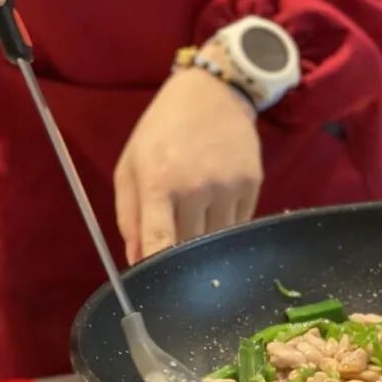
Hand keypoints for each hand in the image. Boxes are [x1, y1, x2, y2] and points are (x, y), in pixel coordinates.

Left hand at [115, 69, 262, 262]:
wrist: (213, 93)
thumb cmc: (162, 129)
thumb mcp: (130, 165)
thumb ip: (128, 214)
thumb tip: (136, 259)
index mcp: (159, 182)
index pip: (159, 239)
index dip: (157, 267)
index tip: (154, 287)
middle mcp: (196, 187)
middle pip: (189, 245)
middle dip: (179, 252)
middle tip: (173, 247)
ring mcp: (228, 187)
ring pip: (217, 239)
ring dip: (204, 240)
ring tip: (196, 219)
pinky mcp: (252, 185)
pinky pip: (238, 224)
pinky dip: (225, 225)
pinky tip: (216, 206)